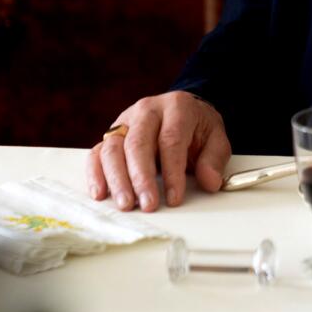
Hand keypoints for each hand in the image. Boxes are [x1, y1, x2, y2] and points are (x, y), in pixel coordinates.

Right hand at [87, 91, 230, 211]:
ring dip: (117, 180)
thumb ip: (214, 160)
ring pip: (113, 149)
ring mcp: (125, 121)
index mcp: (177, 107)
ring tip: (125, 204)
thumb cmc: (198, 128)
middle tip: (147, 205)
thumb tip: (210, 182)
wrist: (182, 111)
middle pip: (138, 143)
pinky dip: (95, 174)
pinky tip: (100, 193)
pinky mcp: (110, 134)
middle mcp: (147, 110)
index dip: (172, 171)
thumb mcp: (216, 138)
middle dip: (141, 178)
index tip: (174, 198)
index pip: (171, 140)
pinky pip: (97, 153)